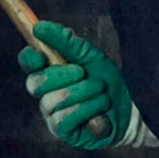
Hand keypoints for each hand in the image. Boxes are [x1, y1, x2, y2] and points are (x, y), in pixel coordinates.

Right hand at [17, 21, 158, 150]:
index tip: (41, 56)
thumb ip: (65, 41)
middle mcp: (45, 92)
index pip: (27, 62)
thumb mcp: (90, 55)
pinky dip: (85, 109)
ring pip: (52, 101)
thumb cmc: (107, 79)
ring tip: (100, 91)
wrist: (131, 107)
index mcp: (49, 69)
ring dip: (82, 92)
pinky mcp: (62, 131)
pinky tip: (100, 106)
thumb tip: (39, 26)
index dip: (30, 59)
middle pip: (35, 83)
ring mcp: (51, 112)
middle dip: (62, 75)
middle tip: (83, 72)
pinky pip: (63, 118)